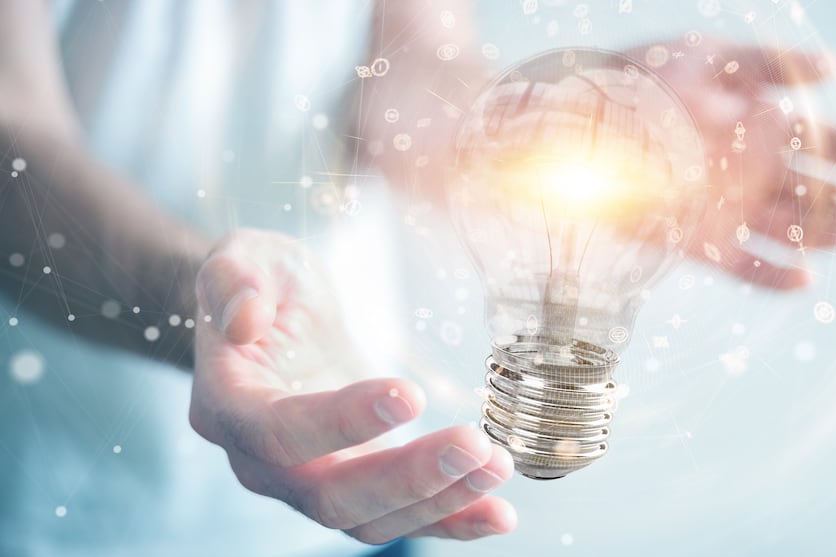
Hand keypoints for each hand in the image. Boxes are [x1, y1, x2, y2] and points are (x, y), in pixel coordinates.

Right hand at [188, 229, 516, 543]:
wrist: (272, 316)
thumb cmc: (262, 283)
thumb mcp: (245, 256)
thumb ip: (234, 279)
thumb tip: (243, 320)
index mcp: (228, 404)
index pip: (279, 430)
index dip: (342, 421)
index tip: (410, 394)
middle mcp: (261, 461)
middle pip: (328, 495)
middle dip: (406, 478)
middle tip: (473, 448)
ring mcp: (307, 481)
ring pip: (368, 518)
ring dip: (439, 501)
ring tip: (497, 466)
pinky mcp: (354, 484)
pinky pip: (400, 518)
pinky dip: (450, 520)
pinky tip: (498, 511)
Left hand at [635, 39, 835, 288]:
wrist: (580, 127)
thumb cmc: (644, 83)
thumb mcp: (711, 58)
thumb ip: (771, 63)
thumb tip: (834, 67)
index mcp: (759, 128)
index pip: (824, 142)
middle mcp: (750, 173)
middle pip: (819, 190)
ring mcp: (729, 210)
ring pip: (794, 229)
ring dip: (831, 233)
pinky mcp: (701, 243)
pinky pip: (745, 268)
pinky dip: (775, 276)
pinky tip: (806, 277)